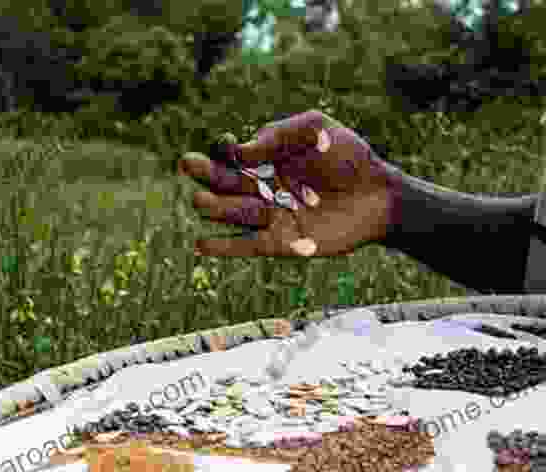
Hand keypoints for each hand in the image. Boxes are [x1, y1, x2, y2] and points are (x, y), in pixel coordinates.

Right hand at [178, 110, 394, 257]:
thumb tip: (239, 150)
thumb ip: (278, 136)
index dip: (225, 150)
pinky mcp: (279, 242)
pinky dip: (224, 247)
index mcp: (267, 157)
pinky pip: (247, 245)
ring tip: (201, 202)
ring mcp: (269, 215)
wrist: (377, 195)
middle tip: (188, 166)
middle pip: (225, 182)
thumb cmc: (348, 156)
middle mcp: (262, 186)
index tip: (227, 147)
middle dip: (206, 174)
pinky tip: (200, 246)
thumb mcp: (316, 130)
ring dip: (215, 208)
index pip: (234, 154)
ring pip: (234, 212)